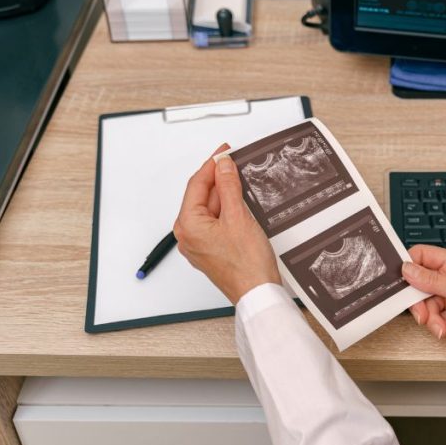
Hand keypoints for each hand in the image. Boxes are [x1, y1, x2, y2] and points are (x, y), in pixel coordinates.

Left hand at [174, 145, 280, 304]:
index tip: (224, 151)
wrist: (257, 293)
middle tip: (236, 163)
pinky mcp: (212, 250)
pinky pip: (216, 222)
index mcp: (188, 225)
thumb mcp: (238, 216)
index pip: (197, 184)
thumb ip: (228, 186)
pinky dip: (227, 210)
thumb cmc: (246, 264)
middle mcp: (188, 236)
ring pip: (210, 209)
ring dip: (225, 195)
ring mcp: (199, 244)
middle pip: (202, 196)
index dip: (212, 165)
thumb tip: (223, 166)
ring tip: (243, 183)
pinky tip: (242, 205)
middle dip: (219, 179)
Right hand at [404, 245, 445, 358]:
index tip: (399, 282)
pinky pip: (437, 320)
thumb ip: (432, 281)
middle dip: (419, 302)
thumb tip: (408, 269)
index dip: (408, 267)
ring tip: (443, 328)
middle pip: (420, 285)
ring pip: (427, 306)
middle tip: (423, 314)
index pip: (423, 256)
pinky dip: (441, 328)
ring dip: (432, 319)